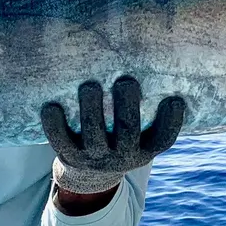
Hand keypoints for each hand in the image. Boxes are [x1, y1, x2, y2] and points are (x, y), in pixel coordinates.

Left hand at [40, 76, 185, 194]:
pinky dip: (55, 125)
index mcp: (145, 148)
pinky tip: (51, 106)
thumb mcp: (140, 132)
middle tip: (126, 82)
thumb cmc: (121, 137)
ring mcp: (96, 158)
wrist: (90, 174)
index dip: (171, 122)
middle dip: (127, 107)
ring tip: (90, 87)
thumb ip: (148, 107)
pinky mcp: (71, 156)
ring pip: (94, 136)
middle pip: (127, 133)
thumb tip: (165, 51)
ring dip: (92, 111)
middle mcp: (123, 156)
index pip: (163, 139)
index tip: (174, 99)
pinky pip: (61, 141)